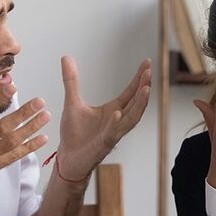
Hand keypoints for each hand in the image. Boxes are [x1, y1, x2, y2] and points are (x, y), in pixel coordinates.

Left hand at [55, 56, 150, 181]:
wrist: (68, 158)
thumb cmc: (74, 134)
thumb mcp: (72, 102)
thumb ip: (71, 80)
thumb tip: (66, 57)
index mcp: (113, 110)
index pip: (131, 92)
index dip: (139, 78)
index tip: (147, 63)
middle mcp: (118, 121)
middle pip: (136, 102)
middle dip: (144, 87)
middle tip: (149, 71)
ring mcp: (113, 133)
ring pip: (132, 117)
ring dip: (139, 103)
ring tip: (146, 88)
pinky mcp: (103, 144)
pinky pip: (112, 132)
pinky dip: (116, 123)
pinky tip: (118, 112)